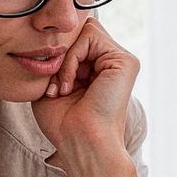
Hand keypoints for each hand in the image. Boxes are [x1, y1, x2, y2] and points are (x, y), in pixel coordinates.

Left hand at [31, 15, 136, 160]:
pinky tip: (70, 85)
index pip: (76, 40)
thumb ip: (57, 59)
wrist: (80, 144)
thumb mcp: (54, 84)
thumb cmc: (64, 125)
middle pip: (80, 33)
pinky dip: (71, 59)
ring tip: (63, 88)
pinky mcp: (125, 61)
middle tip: (56, 87)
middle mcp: (113, 64)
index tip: (52, 88)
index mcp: (100, 70)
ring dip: (65, 60)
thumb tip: (55, 35)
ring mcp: (121, 62)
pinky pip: (88, 37)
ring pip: (84, 32)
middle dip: (62, 57)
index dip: (59, 57)